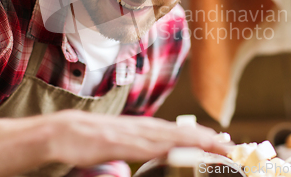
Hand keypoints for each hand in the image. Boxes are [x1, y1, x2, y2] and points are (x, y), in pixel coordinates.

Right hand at [44, 110, 231, 166]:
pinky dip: (168, 147)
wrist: (60, 132)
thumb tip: (139, 162)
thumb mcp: (114, 144)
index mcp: (140, 130)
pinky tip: (183, 149)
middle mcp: (140, 129)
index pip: (175, 132)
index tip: (219, 141)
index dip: (198, 136)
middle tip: (230, 144)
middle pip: (178, 132)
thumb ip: (131, 149)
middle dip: (205, 138)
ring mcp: (130, 135)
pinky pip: (147, 146)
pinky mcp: (119, 143)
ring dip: (195, 140)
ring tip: (217, 145)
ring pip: (169, 136)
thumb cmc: (84, 139)